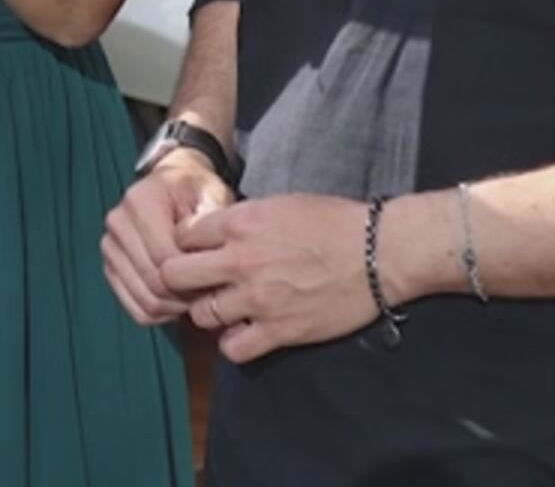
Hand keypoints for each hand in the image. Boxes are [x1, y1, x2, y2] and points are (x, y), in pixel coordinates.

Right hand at [101, 148, 234, 324]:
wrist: (173, 186)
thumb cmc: (196, 191)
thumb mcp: (212, 195)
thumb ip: (213, 225)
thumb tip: (213, 261)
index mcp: (140, 202)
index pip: (166, 257)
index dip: (195, 274)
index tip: (217, 276)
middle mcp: (118, 223)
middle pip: (154, 282)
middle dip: (186, 294)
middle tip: (211, 293)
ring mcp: (110, 247)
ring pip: (145, 301)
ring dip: (175, 307)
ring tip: (197, 296)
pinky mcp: (111, 268)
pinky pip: (136, 309)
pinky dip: (160, 313)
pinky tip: (179, 300)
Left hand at [157, 194, 391, 362]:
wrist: (378, 252)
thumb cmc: (335, 222)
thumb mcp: (280, 204)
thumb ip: (244, 220)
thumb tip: (218, 232)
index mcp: (241, 222)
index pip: (182, 236)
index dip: (186, 245)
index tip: (196, 252)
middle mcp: (241, 260)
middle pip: (176, 275)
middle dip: (181, 280)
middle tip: (197, 284)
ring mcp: (258, 298)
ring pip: (201, 315)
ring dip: (209, 313)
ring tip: (225, 309)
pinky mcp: (279, 330)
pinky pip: (233, 349)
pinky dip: (234, 344)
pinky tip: (245, 333)